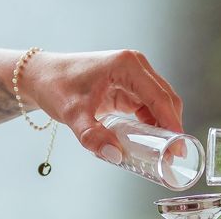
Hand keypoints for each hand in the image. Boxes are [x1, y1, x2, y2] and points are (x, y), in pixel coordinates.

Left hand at [21, 49, 182, 163]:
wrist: (42, 76)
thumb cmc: (56, 86)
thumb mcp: (73, 114)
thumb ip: (93, 136)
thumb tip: (116, 155)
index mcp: (127, 65)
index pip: (158, 96)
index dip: (172, 122)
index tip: (178, 145)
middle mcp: (135, 66)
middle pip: (165, 98)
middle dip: (172, 126)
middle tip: (174, 155)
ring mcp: (133, 75)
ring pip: (159, 102)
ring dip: (164, 125)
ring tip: (165, 152)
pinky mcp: (128, 85)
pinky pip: (148, 104)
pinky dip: (152, 122)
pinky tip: (151, 140)